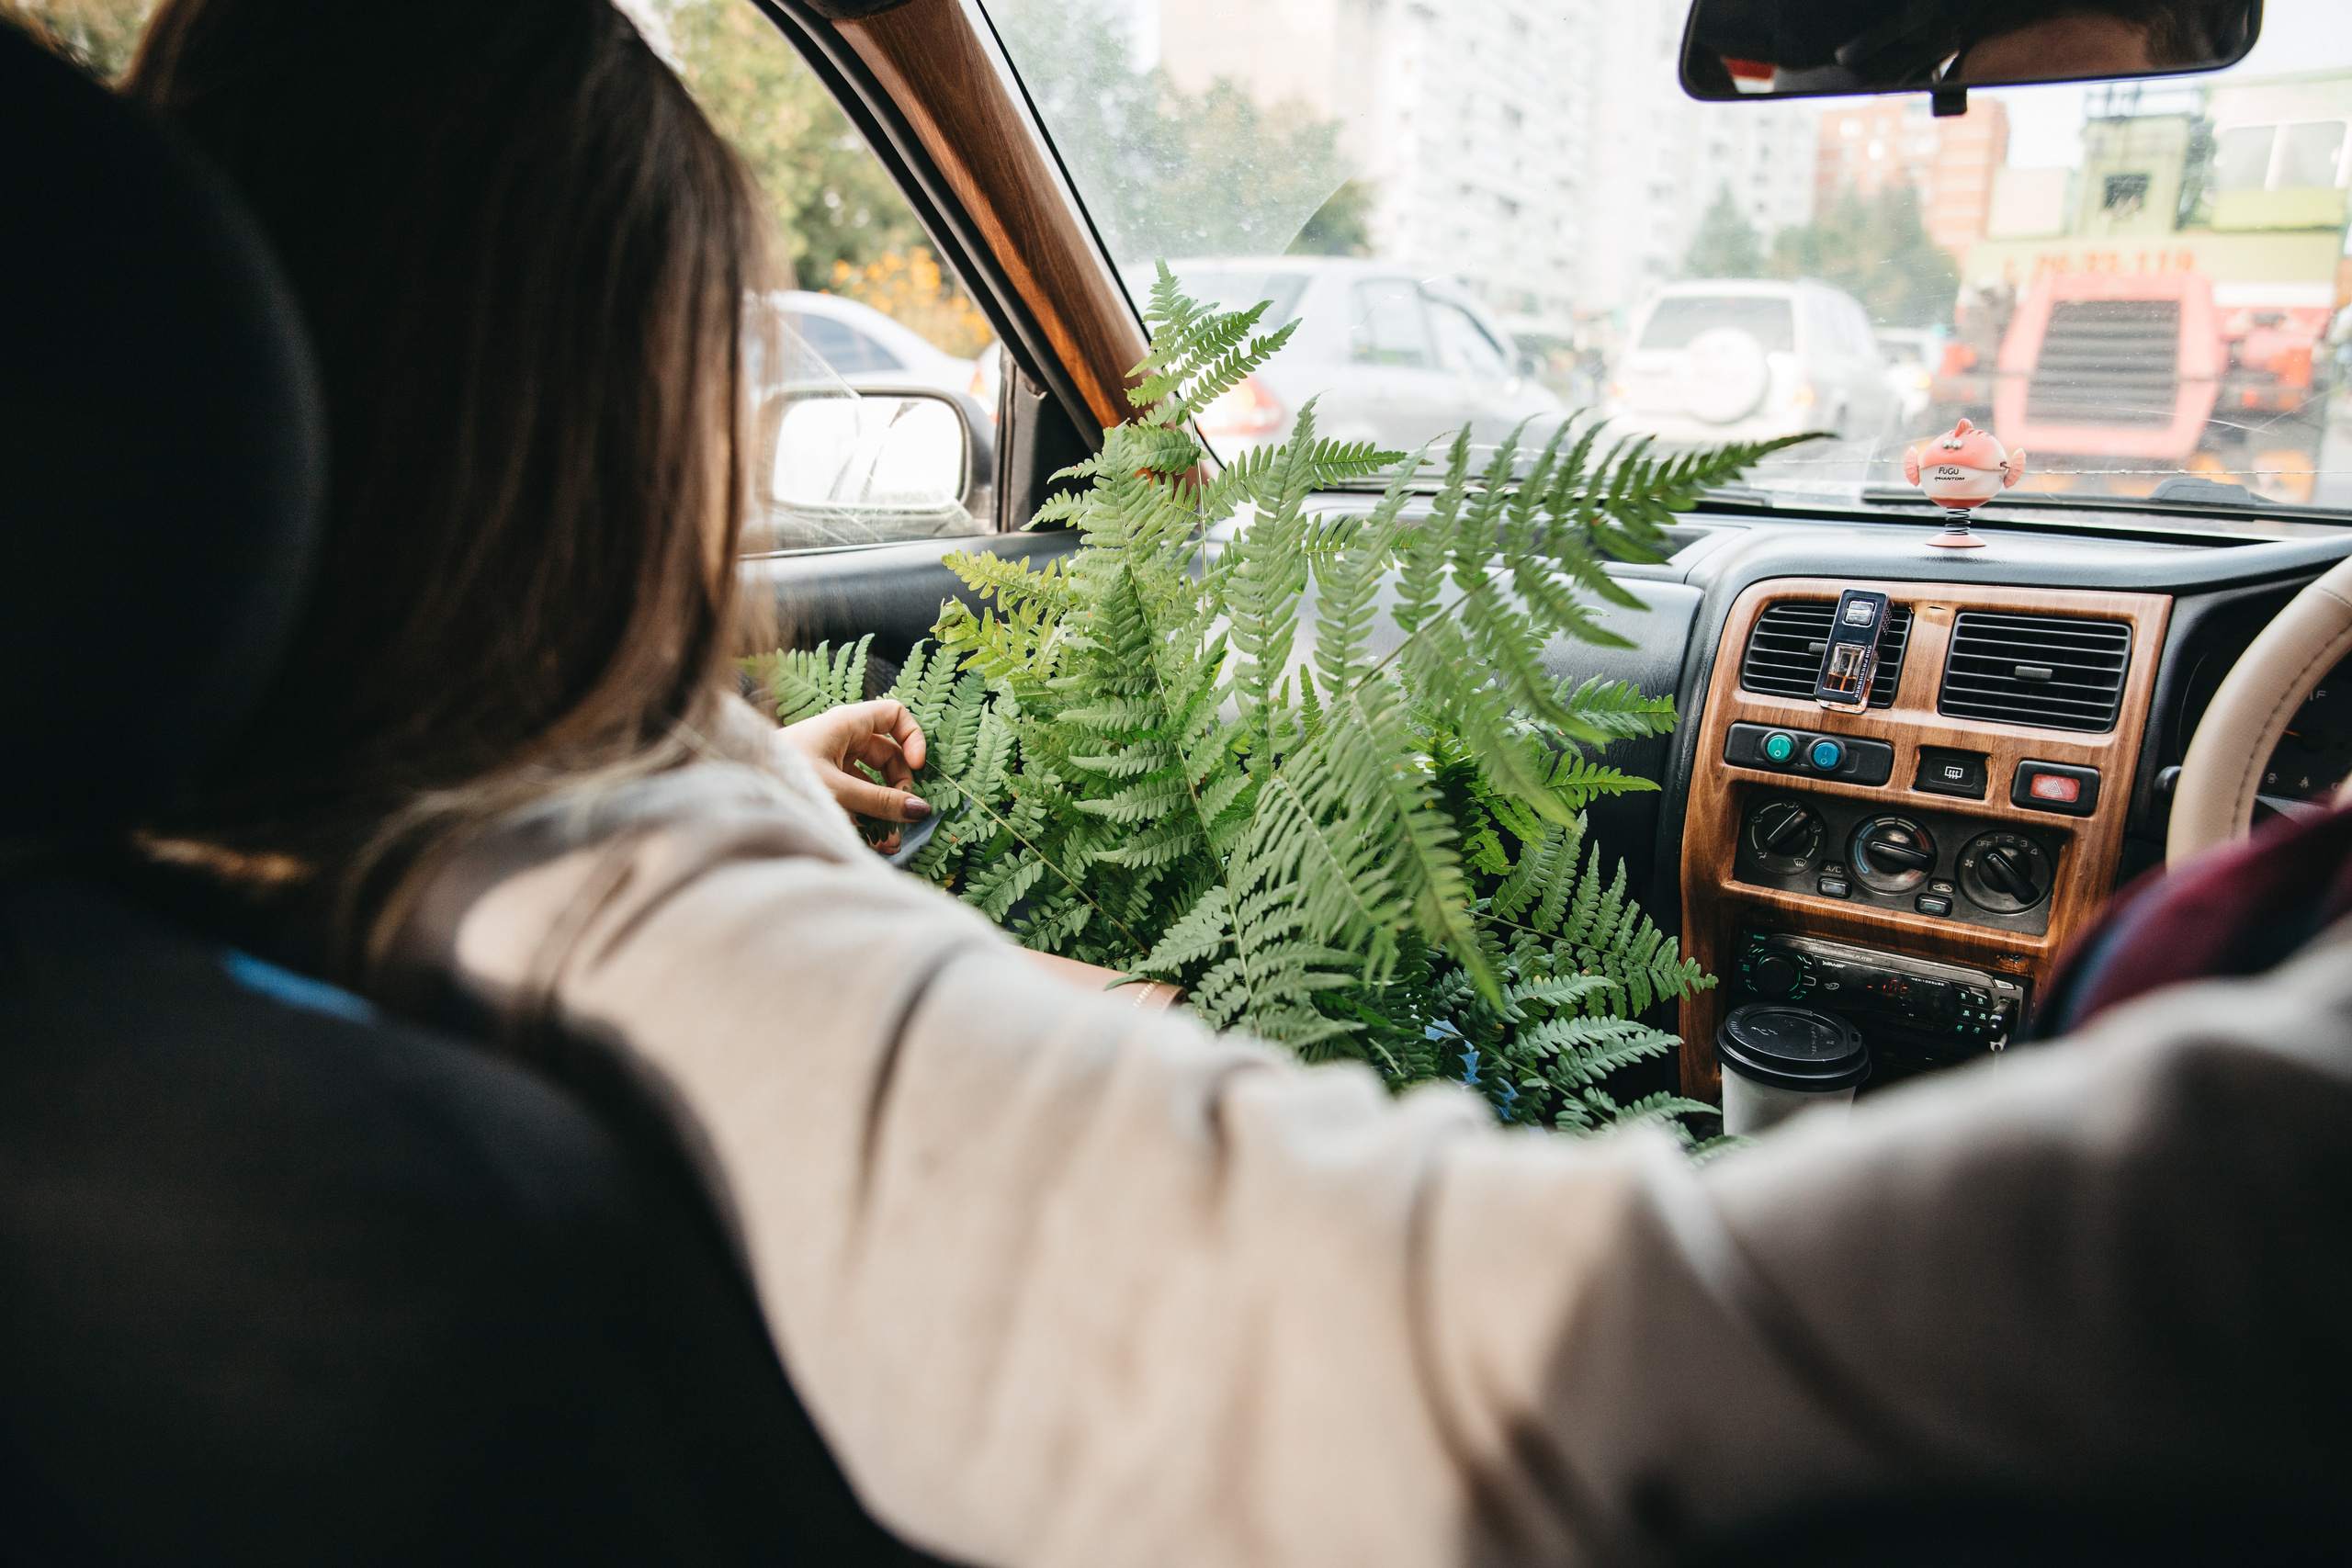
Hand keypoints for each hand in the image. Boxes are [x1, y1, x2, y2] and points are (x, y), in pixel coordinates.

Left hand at [777, 700, 930, 847]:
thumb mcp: (838, 790)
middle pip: (887, 756)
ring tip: (888, 842)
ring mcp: (831, 763)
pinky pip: (853, 798)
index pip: (894, 716)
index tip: (919, 767)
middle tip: (902, 814)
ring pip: (870, 782)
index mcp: (847, 724)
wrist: (734, 785)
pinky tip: (871, 843)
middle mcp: (841, 739)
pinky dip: (864, 818)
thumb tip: (921, 810)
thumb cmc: (784, 776)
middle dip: (898, 788)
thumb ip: (881, 802)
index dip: (912, 738)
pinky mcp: (822, 786)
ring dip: (883, 811)